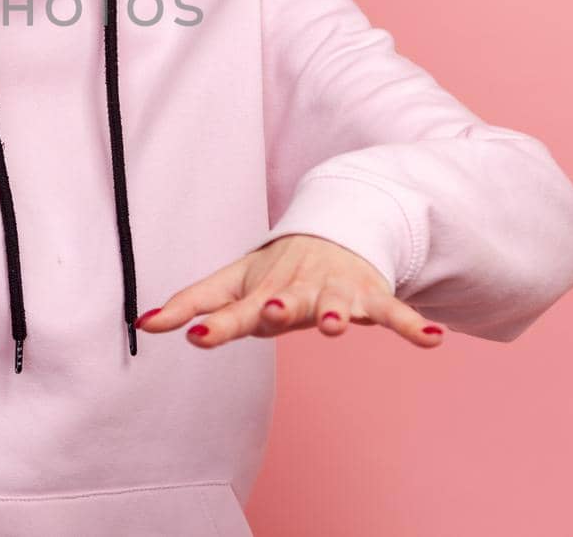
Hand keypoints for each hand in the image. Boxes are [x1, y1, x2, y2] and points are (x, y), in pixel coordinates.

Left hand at [134, 234, 445, 348]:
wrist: (334, 231)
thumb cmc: (275, 269)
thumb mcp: (233, 283)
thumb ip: (193, 307)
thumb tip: (141, 324)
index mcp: (260, 293)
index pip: (232, 310)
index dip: (214, 324)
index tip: (194, 336)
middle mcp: (297, 291)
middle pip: (286, 303)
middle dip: (279, 308)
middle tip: (273, 311)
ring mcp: (335, 292)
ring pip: (338, 304)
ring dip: (338, 313)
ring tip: (338, 324)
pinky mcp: (370, 296)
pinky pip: (394, 312)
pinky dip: (413, 326)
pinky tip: (432, 341)